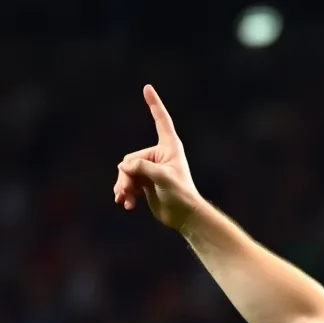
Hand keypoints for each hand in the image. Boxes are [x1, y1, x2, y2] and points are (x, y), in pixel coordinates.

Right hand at [113, 85, 199, 230]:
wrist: (185, 217)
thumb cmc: (181, 196)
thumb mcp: (163, 179)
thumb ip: (143, 168)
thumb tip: (124, 166)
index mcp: (169, 147)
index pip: (161, 121)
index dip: (154, 104)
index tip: (147, 88)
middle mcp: (159, 156)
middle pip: (131, 159)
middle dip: (127, 176)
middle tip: (126, 191)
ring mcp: (151, 169)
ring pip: (126, 171)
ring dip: (123, 186)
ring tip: (123, 200)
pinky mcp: (146, 182)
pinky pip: (128, 182)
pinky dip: (125, 192)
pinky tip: (126, 204)